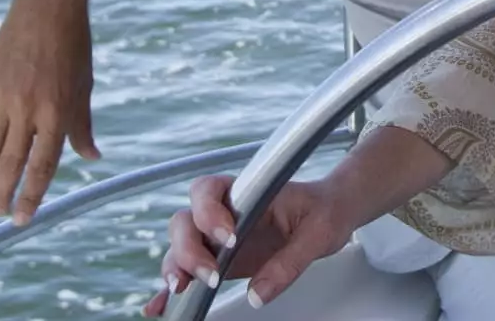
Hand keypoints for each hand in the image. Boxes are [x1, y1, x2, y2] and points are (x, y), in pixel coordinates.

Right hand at [0, 0, 97, 224]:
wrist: (47, 6)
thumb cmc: (73, 47)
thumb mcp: (84, 86)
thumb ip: (82, 126)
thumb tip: (92, 157)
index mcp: (57, 112)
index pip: (41, 165)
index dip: (30, 196)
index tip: (21, 219)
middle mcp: (28, 109)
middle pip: (9, 163)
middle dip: (0, 193)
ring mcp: (2, 97)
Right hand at [143, 174, 350, 315]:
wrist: (331, 212)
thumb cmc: (324, 210)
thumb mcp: (318, 234)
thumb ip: (289, 262)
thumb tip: (258, 294)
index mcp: (247, 189)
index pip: (209, 190)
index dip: (209, 213)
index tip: (230, 238)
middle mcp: (225, 209)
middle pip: (185, 221)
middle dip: (190, 249)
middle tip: (212, 275)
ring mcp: (218, 235)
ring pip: (180, 246)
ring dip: (177, 268)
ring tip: (183, 291)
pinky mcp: (218, 257)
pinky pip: (187, 270)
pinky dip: (172, 287)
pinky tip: (162, 305)